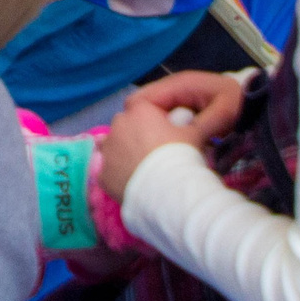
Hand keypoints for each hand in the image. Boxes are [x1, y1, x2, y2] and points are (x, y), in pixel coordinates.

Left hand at [98, 72, 241, 202]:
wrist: (169, 192)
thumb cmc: (183, 157)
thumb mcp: (195, 134)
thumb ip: (193, 122)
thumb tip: (197, 120)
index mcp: (139, 110)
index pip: (142, 107)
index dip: (154, 121)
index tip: (165, 136)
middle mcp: (118, 126)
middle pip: (126, 127)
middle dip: (137, 136)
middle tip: (155, 155)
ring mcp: (107, 150)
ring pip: (114, 148)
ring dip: (125, 154)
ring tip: (145, 170)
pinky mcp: (102, 173)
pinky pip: (109, 171)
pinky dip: (119, 176)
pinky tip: (135, 184)